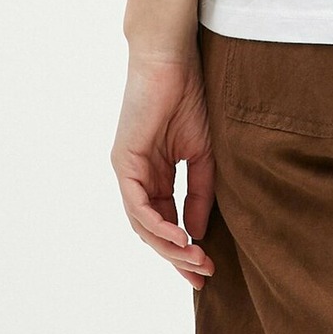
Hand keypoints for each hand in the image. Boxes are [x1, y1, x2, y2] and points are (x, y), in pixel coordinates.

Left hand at [111, 49, 216, 288]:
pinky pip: (137, 205)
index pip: (168, 222)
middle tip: (203, 274)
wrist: (173, 58)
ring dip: (169, 247)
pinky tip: (181, 238)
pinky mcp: (123, 162)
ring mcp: (128, 171)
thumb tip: (197, 234)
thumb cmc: (190, 96)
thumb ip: (200, 193)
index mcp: (157, 175)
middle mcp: (138, 177)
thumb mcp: (204, 153)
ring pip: (143, 224)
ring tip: (195, 260)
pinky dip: (158, 225)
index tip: (208, 269)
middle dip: (177, 257)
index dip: (186, 248)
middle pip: (153, 230)